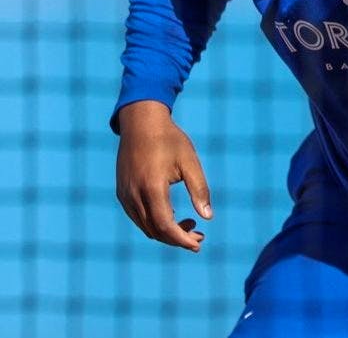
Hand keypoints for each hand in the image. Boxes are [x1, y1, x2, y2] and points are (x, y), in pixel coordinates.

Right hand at [116, 100, 211, 251]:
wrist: (141, 123)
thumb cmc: (169, 140)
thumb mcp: (189, 162)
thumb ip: (199, 189)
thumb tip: (208, 217)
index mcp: (152, 188)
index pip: (165, 226)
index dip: (181, 239)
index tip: (198, 244)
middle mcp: (134, 195)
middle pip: (154, 231)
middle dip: (177, 239)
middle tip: (199, 235)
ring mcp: (125, 194)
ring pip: (144, 226)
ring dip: (165, 232)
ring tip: (189, 224)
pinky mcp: (121, 192)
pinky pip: (137, 216)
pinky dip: (154, 223)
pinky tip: (171, 215)